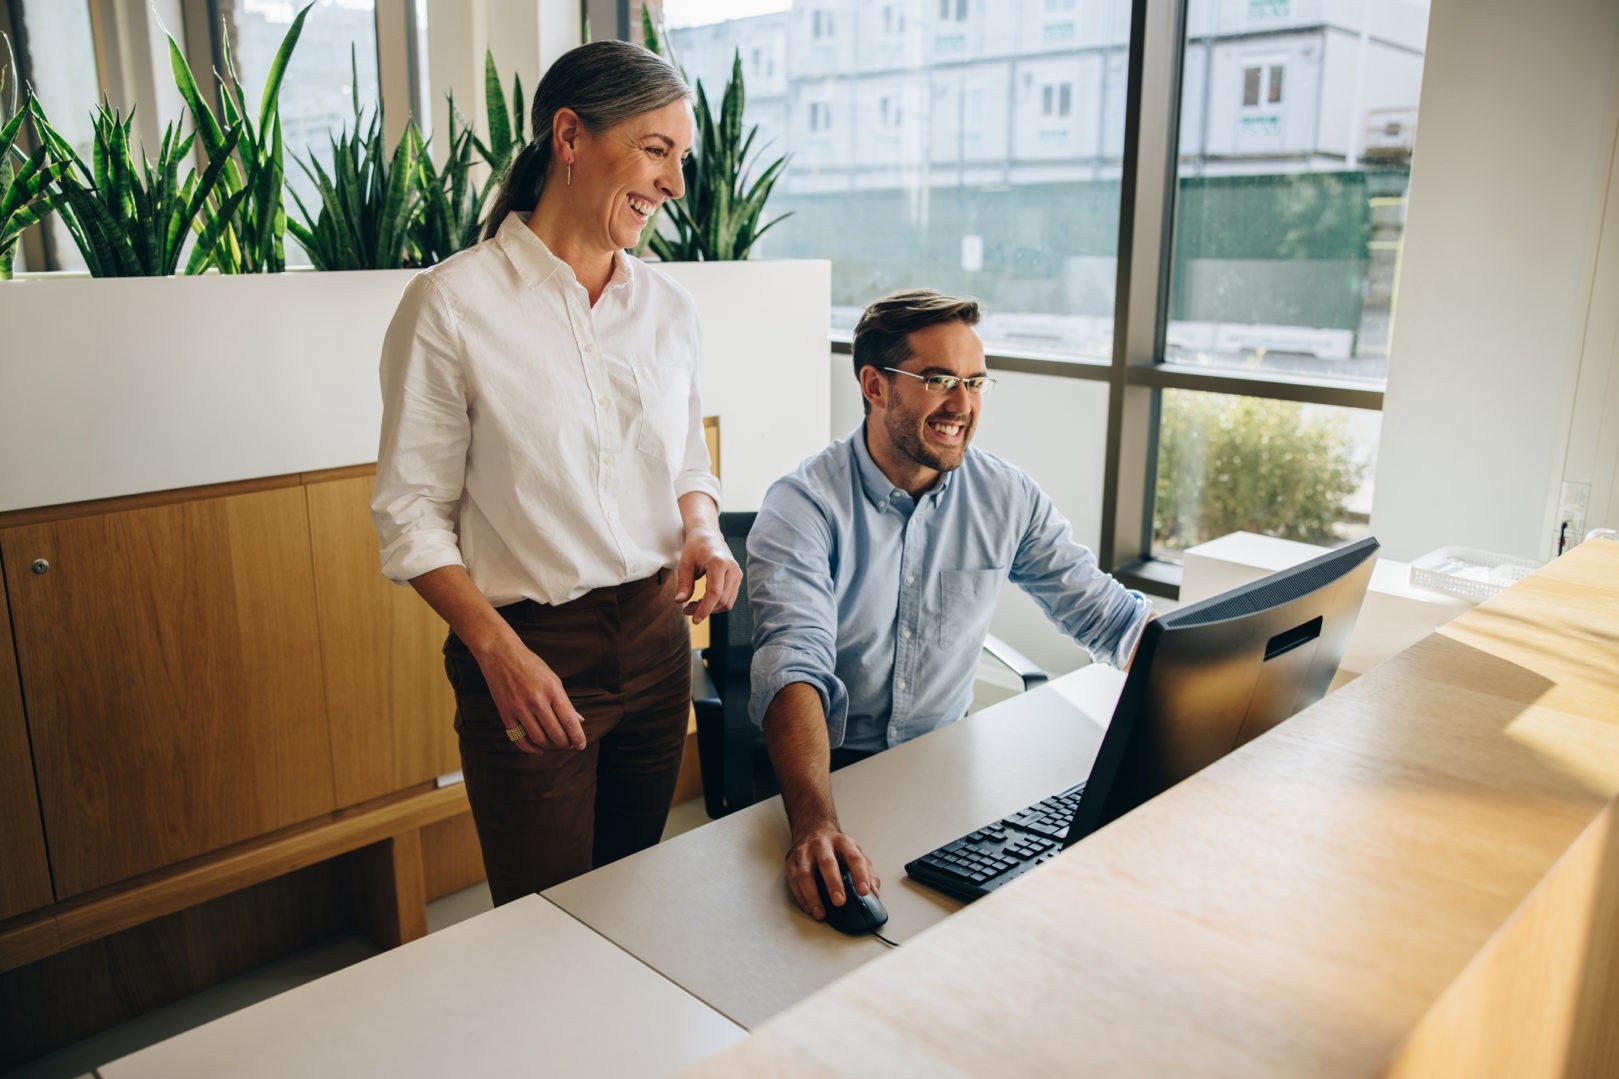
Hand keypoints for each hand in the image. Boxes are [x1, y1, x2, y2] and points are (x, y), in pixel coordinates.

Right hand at [473, 638, 586, 754]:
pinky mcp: (506, 713)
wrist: (501, 655)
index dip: (577, 737)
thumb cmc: (531, 666)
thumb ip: (565, 702)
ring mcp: (519, 708)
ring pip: (539, 739)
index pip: (569, 721)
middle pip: (555, 734)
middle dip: (565, 744)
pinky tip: (538, 748)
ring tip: (555, 744)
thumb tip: (579, 721)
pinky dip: (530, 748)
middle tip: (569, 745)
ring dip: (550, 746)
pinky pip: (519, 739)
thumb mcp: (553, 679)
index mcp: (552, 690)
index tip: (581, 745)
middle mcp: (536, 700)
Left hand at [675, 526, 740, 624]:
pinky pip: (730, 598)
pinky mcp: (738, 578)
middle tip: (686, 610)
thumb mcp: (685, 564)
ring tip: (693, 605)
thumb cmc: (695, 548)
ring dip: (711, 609)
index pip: (715, 593)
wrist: (708, 535)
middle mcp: (732, 569)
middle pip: (722, 600)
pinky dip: (717, 604)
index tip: (694, 619)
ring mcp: (737, 574)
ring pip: (728, 602)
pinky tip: (703, 600)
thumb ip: (683, 583)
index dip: (705, 608)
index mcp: (719, 563)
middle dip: (705, 610)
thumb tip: (679, 601)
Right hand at [784, 824, 878, 920]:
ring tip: (820, 913)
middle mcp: (823, 844)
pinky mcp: (791, 860)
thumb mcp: (855, 853)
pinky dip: (800, 897)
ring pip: (805, 873)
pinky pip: (793, 880)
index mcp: (844, 843)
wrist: (813, 829)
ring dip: (812, 895)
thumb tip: (874, 894)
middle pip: (827, 863)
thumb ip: (868, 873)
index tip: (864, 891)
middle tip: (839, 901)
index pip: (854, 857)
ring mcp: (805, 851)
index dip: (860, 874)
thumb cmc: (837, 847)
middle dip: (833, 883)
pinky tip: (809, 908)